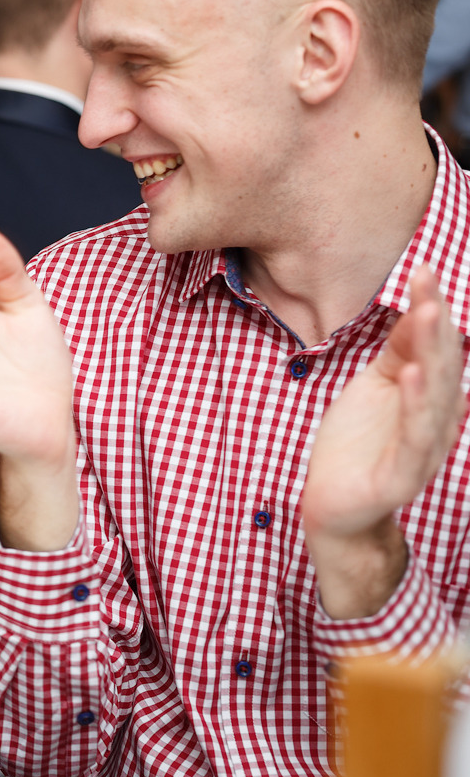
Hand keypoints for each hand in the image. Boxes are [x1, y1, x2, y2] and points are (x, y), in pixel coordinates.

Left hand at [303, 270, 466, 614]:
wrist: (335, 508)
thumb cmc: (356, 445)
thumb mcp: (374, 389)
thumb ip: (399, 354)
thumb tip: (422, 309)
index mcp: (427, 399)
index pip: (434, 348)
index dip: (431, 310)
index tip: (423, 269)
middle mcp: (434, 421)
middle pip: (440, 365)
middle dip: (437, 323)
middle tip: (429, 281)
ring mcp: (422, 449)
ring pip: (434, 396)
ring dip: (433, 355)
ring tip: (428, 315)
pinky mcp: (402, 475)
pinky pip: (414, 437)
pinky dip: (414, 405)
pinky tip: (409, 375)